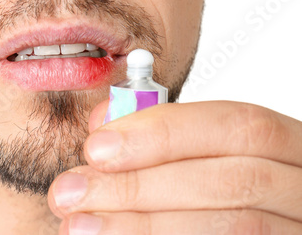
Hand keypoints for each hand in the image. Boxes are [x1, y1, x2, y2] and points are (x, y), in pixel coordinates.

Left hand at [47, 101, 301, 233]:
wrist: (232, 220)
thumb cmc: (212, 189)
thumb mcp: (195, 156)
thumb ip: (160, 138)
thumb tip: (102, 124)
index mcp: (291, 149)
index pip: (239, 125)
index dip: (165, 133)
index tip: (96, 146)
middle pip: (234, 181)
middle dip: (142, 186)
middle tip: (69, 192)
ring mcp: (299, 231)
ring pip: (234, 228)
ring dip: (144, 226)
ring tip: (79, 226)